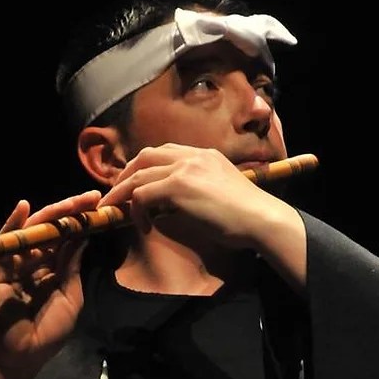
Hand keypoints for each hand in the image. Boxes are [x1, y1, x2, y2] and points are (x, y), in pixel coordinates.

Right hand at [0, 190, 100, 376]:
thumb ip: (73, 266)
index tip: (102, 208)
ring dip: (52, 215)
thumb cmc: (48, 331)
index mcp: (53, 269)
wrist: (23, 355)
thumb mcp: (71, 296)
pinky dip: (12, 224)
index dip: (82, 224)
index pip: (68, 239)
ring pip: (33, 232)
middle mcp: (34, 262)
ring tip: (72, 202)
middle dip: (72, 213)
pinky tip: (25, 208)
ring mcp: (15, 263)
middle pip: (52, 231)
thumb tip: (82, 235)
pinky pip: (4, 243)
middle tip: (92, 198)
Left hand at [97, 144, 286, 249]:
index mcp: (204, 155)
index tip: (136, 185)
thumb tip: (168, 210)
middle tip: (117, 194)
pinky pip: (142, 195)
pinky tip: (145, 227)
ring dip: (123, 194)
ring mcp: (185, 169)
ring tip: (116, 211)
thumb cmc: (246, 217)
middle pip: (145, 156)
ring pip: (139, 175)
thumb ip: (195, 193)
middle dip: (126, 175)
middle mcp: (192, 156)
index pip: (165, 152)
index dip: (145, 167)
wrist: (261, 219)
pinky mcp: (178, 186)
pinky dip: (137, 211)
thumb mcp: (219, 196)